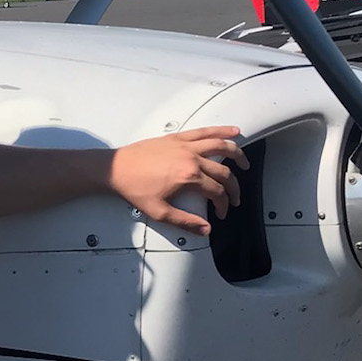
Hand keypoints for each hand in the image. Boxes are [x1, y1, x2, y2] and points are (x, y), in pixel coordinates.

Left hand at [110, 126, 248, 233]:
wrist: (116, 168)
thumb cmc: (134, 188)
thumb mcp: (159, 212)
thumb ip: (185, 221)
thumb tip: (206, 229)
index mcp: (189, 177)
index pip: (217, 192)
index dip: (223, 205)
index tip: (221, 213)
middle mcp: (192, 158)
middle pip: (224, 172)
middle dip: (234, 187)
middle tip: (235, 197)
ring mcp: (186, 145)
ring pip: (220, 146)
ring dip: (237, 154)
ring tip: (244, 163)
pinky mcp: (178, 137)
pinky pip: (205, 131)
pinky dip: (221, 130)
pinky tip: (233, 131)